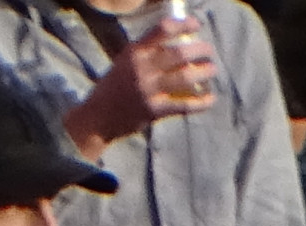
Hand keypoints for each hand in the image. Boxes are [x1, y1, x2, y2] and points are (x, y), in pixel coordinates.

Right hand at [72, 22, 216, 147]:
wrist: (95, 120)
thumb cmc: (113, 88)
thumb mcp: (125, 62)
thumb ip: (147, 51)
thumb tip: (180, 40)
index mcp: (135, 53)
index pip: (164, 29)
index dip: (185, 24)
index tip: (197, 26)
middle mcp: (142, 69)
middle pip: (181, 53)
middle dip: (202, 50)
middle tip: (208, 52)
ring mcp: (148, 90)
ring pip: (187, 76)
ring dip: (205, 72)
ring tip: (211, 70)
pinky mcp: (153, 110)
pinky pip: (183, 105)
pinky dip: (201, 102)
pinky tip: (210, 99)